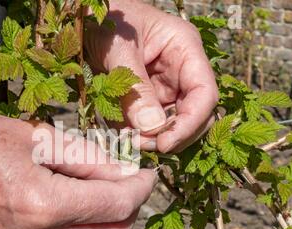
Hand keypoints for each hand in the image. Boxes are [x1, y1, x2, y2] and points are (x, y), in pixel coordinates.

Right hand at [0, 113, 156, 228]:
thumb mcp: (36, 137)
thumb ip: (89, 157)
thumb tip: (126, 172)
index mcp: (41, 205)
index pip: (114, 206)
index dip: (140, 188)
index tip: (147, 173)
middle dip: (130, 211)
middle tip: (131, 184)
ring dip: (107, 221)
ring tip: (103, 188)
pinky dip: (81, 227)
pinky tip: (75, 200)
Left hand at [85, 0, 218, 152]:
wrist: (86, 18)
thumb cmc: (106, 20)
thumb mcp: (118, 49)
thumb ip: (135, 88)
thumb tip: (152, 129)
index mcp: (185, 50)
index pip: (204, 94)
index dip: (190, 124)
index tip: (165, 144)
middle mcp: (180, 71)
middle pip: (193, 114)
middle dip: (171, 135)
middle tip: (141, 146)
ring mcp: (164, 86)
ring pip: (170, 123)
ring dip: (151, 138)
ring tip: (126, 141)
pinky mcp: (147, 97)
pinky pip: (147, 123)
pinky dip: (136, 133)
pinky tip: (119, 133)